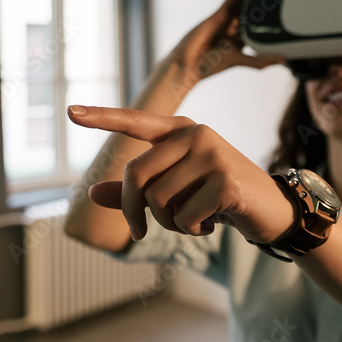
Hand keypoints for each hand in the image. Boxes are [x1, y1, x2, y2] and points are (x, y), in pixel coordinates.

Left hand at [67, 104, 295, 243]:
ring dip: (167, 224)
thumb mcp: (175, 191)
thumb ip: (135, 192)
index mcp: (179, 131)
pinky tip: (210, 223)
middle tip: (141, 230)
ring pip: (158, 200)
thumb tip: (91, 194)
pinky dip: (191, 230)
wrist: (270, 209)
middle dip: (133, 211)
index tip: (70, 111)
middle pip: (136, 175)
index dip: (102, 117)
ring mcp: (212, 153)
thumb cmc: (217, 196)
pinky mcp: (226, 179)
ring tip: (191, 221)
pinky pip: (183, 216)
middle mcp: (194, 134)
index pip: (135, 121)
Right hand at [165, 0, 288, 85]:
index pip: (258, 23)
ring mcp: (226, 19)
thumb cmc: (210, 64)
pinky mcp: (218, 14)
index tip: (286, 10)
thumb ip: (260, 60)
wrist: (189, 64)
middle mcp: (234, 26)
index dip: (271, 15)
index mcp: (239, 38)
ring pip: (244, 0)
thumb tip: (284, 59)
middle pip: (253, 8)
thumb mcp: (240, 61)